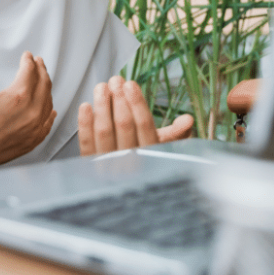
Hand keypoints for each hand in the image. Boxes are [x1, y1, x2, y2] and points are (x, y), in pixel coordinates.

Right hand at [0, 31, 56, 178]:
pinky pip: (47, 123)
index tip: (27, 55)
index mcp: (17, 97)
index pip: (31, 70)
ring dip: (46, 88)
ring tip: (41, 80)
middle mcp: (30, 113)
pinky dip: (48, 112)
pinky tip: (48, 108)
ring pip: (48, 102)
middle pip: (44, 84)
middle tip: (37, 62)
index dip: (29, 60)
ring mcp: (33, 129)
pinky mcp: (32, 141)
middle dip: (41, 70)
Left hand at [77, 76, 193, 155]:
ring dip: (102, 106)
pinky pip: (87, 143)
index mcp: (150, 153)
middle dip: (119, 99)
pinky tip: (85, 106)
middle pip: (123, 124)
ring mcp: (109, 165)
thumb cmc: (145, 161)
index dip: (136, 103)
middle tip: (115, 80)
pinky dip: (85, 124)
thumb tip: (188, 120)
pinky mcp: (90, 166)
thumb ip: (175, 135)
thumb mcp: (162, 149)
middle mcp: (130, 161)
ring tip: (101, 87)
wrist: (124, 193)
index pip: (144, 124)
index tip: (130, 84)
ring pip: (104, 131)